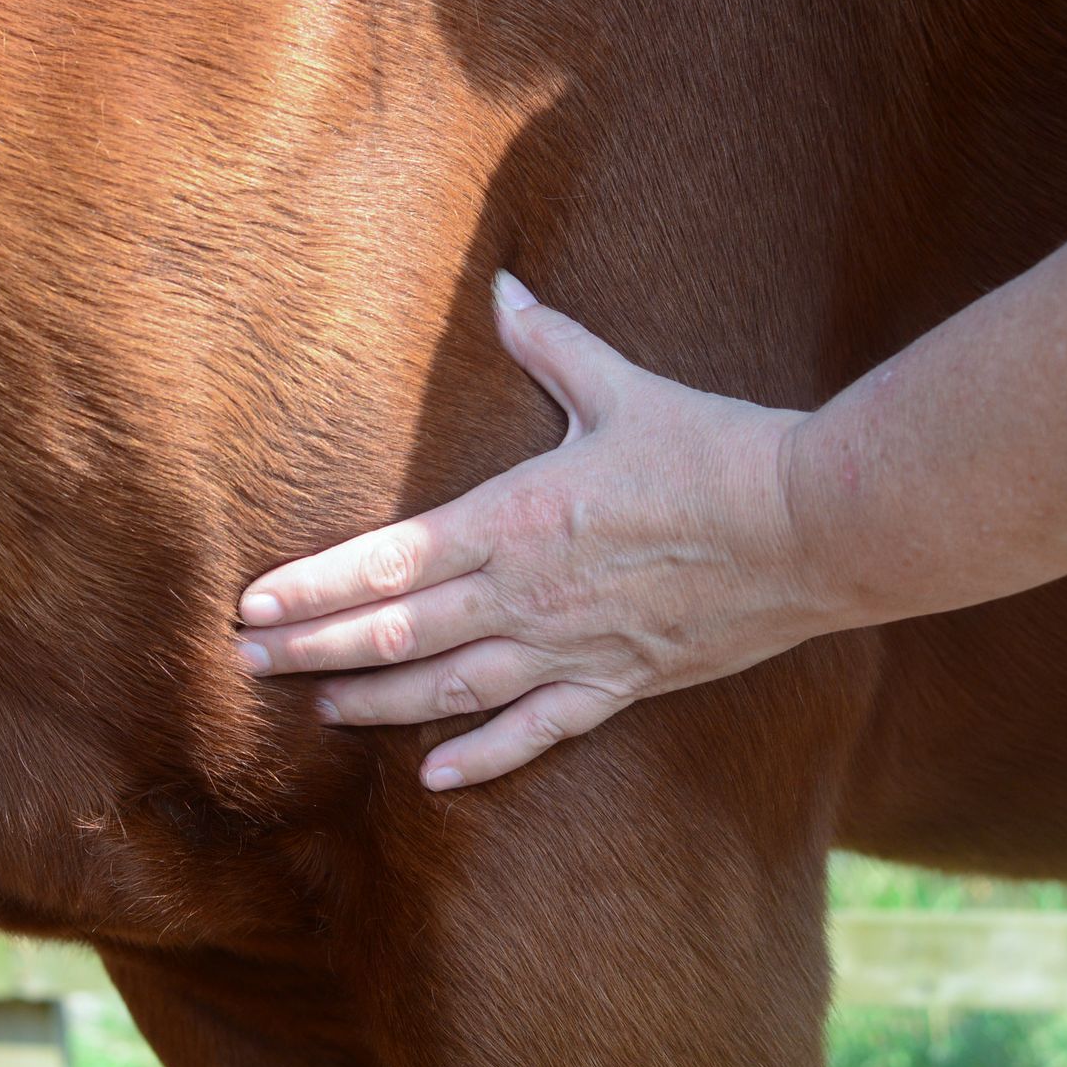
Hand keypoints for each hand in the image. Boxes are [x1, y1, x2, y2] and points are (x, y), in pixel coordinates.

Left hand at [236, 271, 847, 789]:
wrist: (819, 524)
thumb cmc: (716, 449)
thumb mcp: (622, 389)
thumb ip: (550, 346)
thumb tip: (505, 290)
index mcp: (515, 518)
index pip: (388, 561)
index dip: (314, 587)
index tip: (252, 606)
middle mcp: (527, 594)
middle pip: (398, 634)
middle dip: (316, 649)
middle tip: (247, 663)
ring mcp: (571, 648)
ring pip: (450, 690)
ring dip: (376, 703)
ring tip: (317, 710)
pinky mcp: (621, 684)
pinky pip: (537, 733)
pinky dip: (482, 758)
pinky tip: (431, 777)